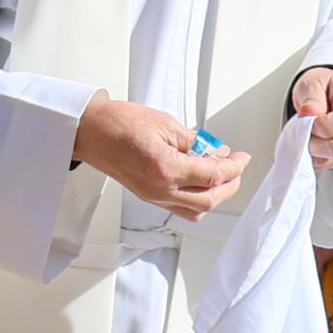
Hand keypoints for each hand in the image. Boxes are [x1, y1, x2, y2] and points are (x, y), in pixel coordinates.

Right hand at [74, 95, 247, 218]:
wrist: (90, 132)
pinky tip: (201, 182)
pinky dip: (197, 198)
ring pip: (196, 209)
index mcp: (166, 169)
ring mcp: (153, 196)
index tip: (242, 157)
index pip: (213, 175)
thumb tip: (217, 152)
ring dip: (215, 196)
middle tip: (237, 168)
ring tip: (222, 176)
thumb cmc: (119, 123)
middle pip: (209, 199)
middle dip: (230, 184)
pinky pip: (180, 207)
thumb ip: (196, 142)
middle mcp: (160, 189)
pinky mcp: (148, 196)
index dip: (235, 166)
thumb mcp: (166, 124)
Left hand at [293, 65, 332, 169]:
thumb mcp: (313, 82)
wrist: (326, 94)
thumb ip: (311, 96)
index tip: (308, 116)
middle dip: (314, 142)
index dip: (322, 124)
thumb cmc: (323, 87)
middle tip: (305, 128)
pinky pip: (327, 164)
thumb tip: (309, 113)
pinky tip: (311, 140)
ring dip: (313, 150)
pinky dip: (314, 156)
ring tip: (308, 133)